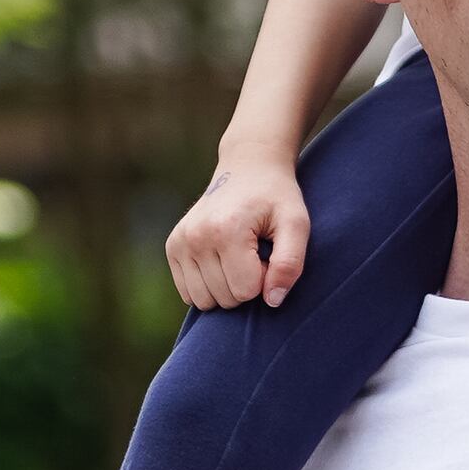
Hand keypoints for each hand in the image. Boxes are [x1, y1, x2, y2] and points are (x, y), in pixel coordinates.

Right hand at [167, 150, 308, 310]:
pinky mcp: (172, 247)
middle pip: (225, 299)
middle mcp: (196, 236)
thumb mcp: (296, 224)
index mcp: (226, 230)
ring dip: (226, 289)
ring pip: (204, 301)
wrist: (248, 168)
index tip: (268, 255)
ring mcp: (180, 242)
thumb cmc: (276, 198)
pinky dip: (208, 286)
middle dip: (246, 285)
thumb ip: (289, 263)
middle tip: (254, 254)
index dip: (265, 278)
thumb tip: (272, 301)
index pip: (246, 291)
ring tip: (238, 259)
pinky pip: (189, 293)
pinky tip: (221, 262)